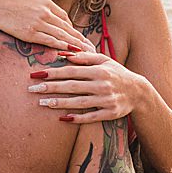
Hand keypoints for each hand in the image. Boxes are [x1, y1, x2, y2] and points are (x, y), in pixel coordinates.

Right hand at [0, 0, 91, 52]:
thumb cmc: (6, 1)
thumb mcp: (28, 0)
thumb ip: (40, 9)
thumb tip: (47, 19)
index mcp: (46, 3)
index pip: (65, 18)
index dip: (73, 30)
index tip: (80, 38)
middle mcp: (45, 12)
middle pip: (68, 28)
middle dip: (80, 39)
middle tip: (91, 49)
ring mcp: (38, 22)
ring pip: (62, 35)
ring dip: (75, 45)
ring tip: (85, 53)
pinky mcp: (29, 32)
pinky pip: (50, 40)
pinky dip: (61, 46)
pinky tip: (68, 52)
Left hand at [28, 51, 144, 122]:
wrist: (139, 92)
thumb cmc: (116, 73)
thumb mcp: (104, 60)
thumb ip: (84, 56)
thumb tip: (63, 53)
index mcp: (99, 70)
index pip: (71, 71)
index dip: (53, 72)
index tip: (36, 74)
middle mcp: (103, 85)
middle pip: (72, 86)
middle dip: (51, 88)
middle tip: (32, 89)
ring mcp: (107, 100)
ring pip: (79, 102)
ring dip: (60, 103)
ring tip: (42, 103)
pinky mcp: (110, 113)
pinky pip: (91, 117)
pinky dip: (77, 118)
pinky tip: (62, 118)